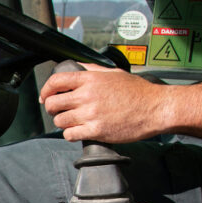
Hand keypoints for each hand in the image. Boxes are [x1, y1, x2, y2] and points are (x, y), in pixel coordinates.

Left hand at [39, 64, 167, 142]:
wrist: (156, 108)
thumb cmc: (138, 91)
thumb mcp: (114, 73)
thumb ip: (92, 70)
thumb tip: (76, 67)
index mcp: (90, 79)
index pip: (56, 81)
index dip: (46, 89)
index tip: (45, 96)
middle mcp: (87, 96)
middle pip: (53, 103)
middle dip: (53, 108)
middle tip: (60, 111)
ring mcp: (91, 114)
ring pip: (59, 121)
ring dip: (63, 122)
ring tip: (73, 121)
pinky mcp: (95, 131)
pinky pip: (69, 135)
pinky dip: (71, 134)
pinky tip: (79, 131)